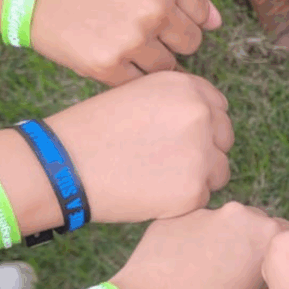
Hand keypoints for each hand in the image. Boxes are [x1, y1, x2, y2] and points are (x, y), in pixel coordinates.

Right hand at [30, 0, 220, 85]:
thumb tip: (217, 22)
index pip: (201, 14)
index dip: (182, 19)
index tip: (160, 18)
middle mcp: (155, 6)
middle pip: (190, 43)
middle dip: (171, 42)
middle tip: (138, 32)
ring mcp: (133, 38)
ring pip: (168, 67)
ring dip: (150, 62)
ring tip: (121, 43)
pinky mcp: (109, 65)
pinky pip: (140, 84)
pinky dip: (128, 76)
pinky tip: (109, 56)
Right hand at [45, 71, 232, 222]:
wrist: (63, 166)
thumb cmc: (94, 131)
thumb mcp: (137, 95)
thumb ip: (176, 103)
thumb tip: (206, 121)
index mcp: (186, 87)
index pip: (219, 107)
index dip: (204, 125)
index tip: (184, 138)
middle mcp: (200, 114)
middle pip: (224, 138)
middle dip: (205, 151)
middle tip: (168, 162)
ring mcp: (200, 152)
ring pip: (220, 170)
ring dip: (198, 177)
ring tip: (158, 178)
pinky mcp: (194, 189)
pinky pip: (203, 197)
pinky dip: (183, 201)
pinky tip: (151, 194)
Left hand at [110, 202, 288, 288]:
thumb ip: (267, 288)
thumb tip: (265, 281)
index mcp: (268, 235)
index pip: (287, 234)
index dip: (277, 254)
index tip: (265, 272)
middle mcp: (239, 214)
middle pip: (253, 222)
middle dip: (249, 242)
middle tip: (234, 274)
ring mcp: (203, 212)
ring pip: (220, 222)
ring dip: (218, 240)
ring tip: (202, 274)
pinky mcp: (172, 217)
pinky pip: (189, 226)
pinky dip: (189, 242)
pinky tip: (179, 269)